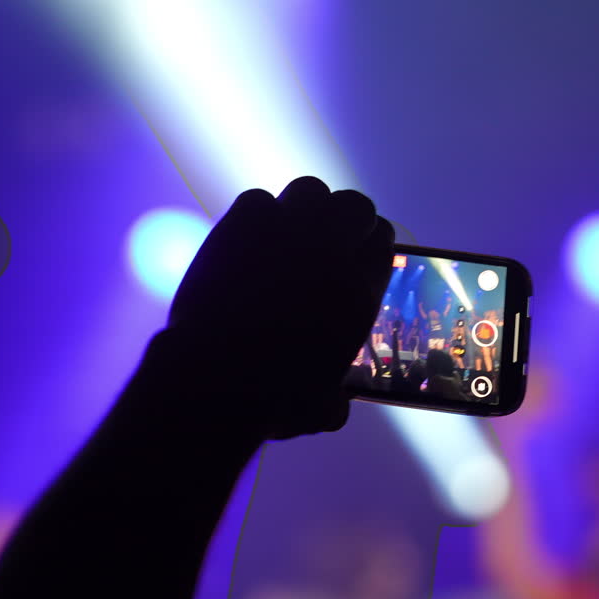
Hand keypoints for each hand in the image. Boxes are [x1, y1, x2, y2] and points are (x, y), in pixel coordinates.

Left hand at [148, 177, 393, 442]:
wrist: (216, 377)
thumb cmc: (274, 400)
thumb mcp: (321, 408)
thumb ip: (336, 398)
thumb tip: (337, 405)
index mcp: (360, 290)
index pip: (383, 240)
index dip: (369, 245)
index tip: (355, 256)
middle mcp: (331, 251)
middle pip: (355, 205)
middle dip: (344, 218)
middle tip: (324, 239)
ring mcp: (286, 231)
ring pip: (311, 189)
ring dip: (305, 206)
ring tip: (289, 230)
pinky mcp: (241, 224)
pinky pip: (257, 199)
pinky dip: (256, 214)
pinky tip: (247, 237)